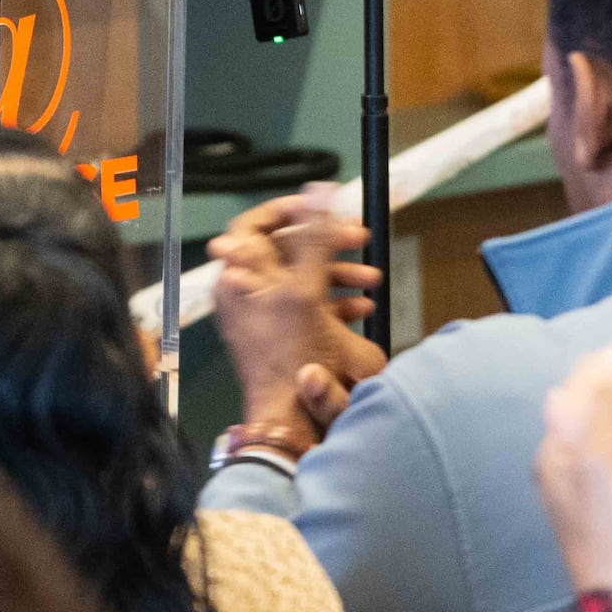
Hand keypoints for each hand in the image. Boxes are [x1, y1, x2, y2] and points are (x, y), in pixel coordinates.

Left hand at [208, 185, 382, 444]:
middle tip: (358, 238)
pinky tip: (363, 307)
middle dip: (327, 242)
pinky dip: (336, 301)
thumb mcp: (304, 291)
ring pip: (303, 277)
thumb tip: (319, 191)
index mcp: (240, 276)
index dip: (288, 210)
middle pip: (286, 249)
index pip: (254, 224)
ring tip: (371, 279)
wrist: (290, 420)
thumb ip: (313, 239)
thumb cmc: (289, 359)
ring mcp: (264, 315)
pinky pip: (309, 306)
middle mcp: (246, 293)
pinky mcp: (283, 335)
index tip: (321, 206)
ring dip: (339, 272)